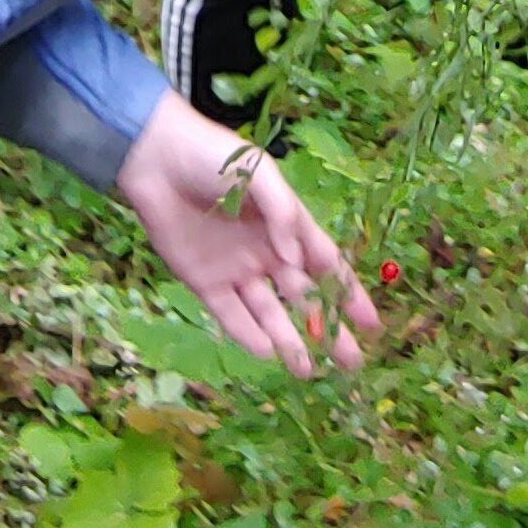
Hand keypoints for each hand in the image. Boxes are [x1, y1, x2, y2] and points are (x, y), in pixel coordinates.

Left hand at [115, 91, 376, 371]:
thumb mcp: (257, 173)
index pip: (326, 265)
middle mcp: (266, 253)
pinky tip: (266, 352)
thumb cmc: (212, 157)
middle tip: (351, 362)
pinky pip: (230, 314)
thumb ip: (283, 213)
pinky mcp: (204, 281)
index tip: (371, 323)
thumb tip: (296, 259)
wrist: (155, 158)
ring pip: (269, 313)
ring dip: (289, 340)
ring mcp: (236, 269)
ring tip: (306, 371)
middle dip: (328, 329)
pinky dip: (248, 334)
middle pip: (304, 298)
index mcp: (286, 225)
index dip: (349, 293)